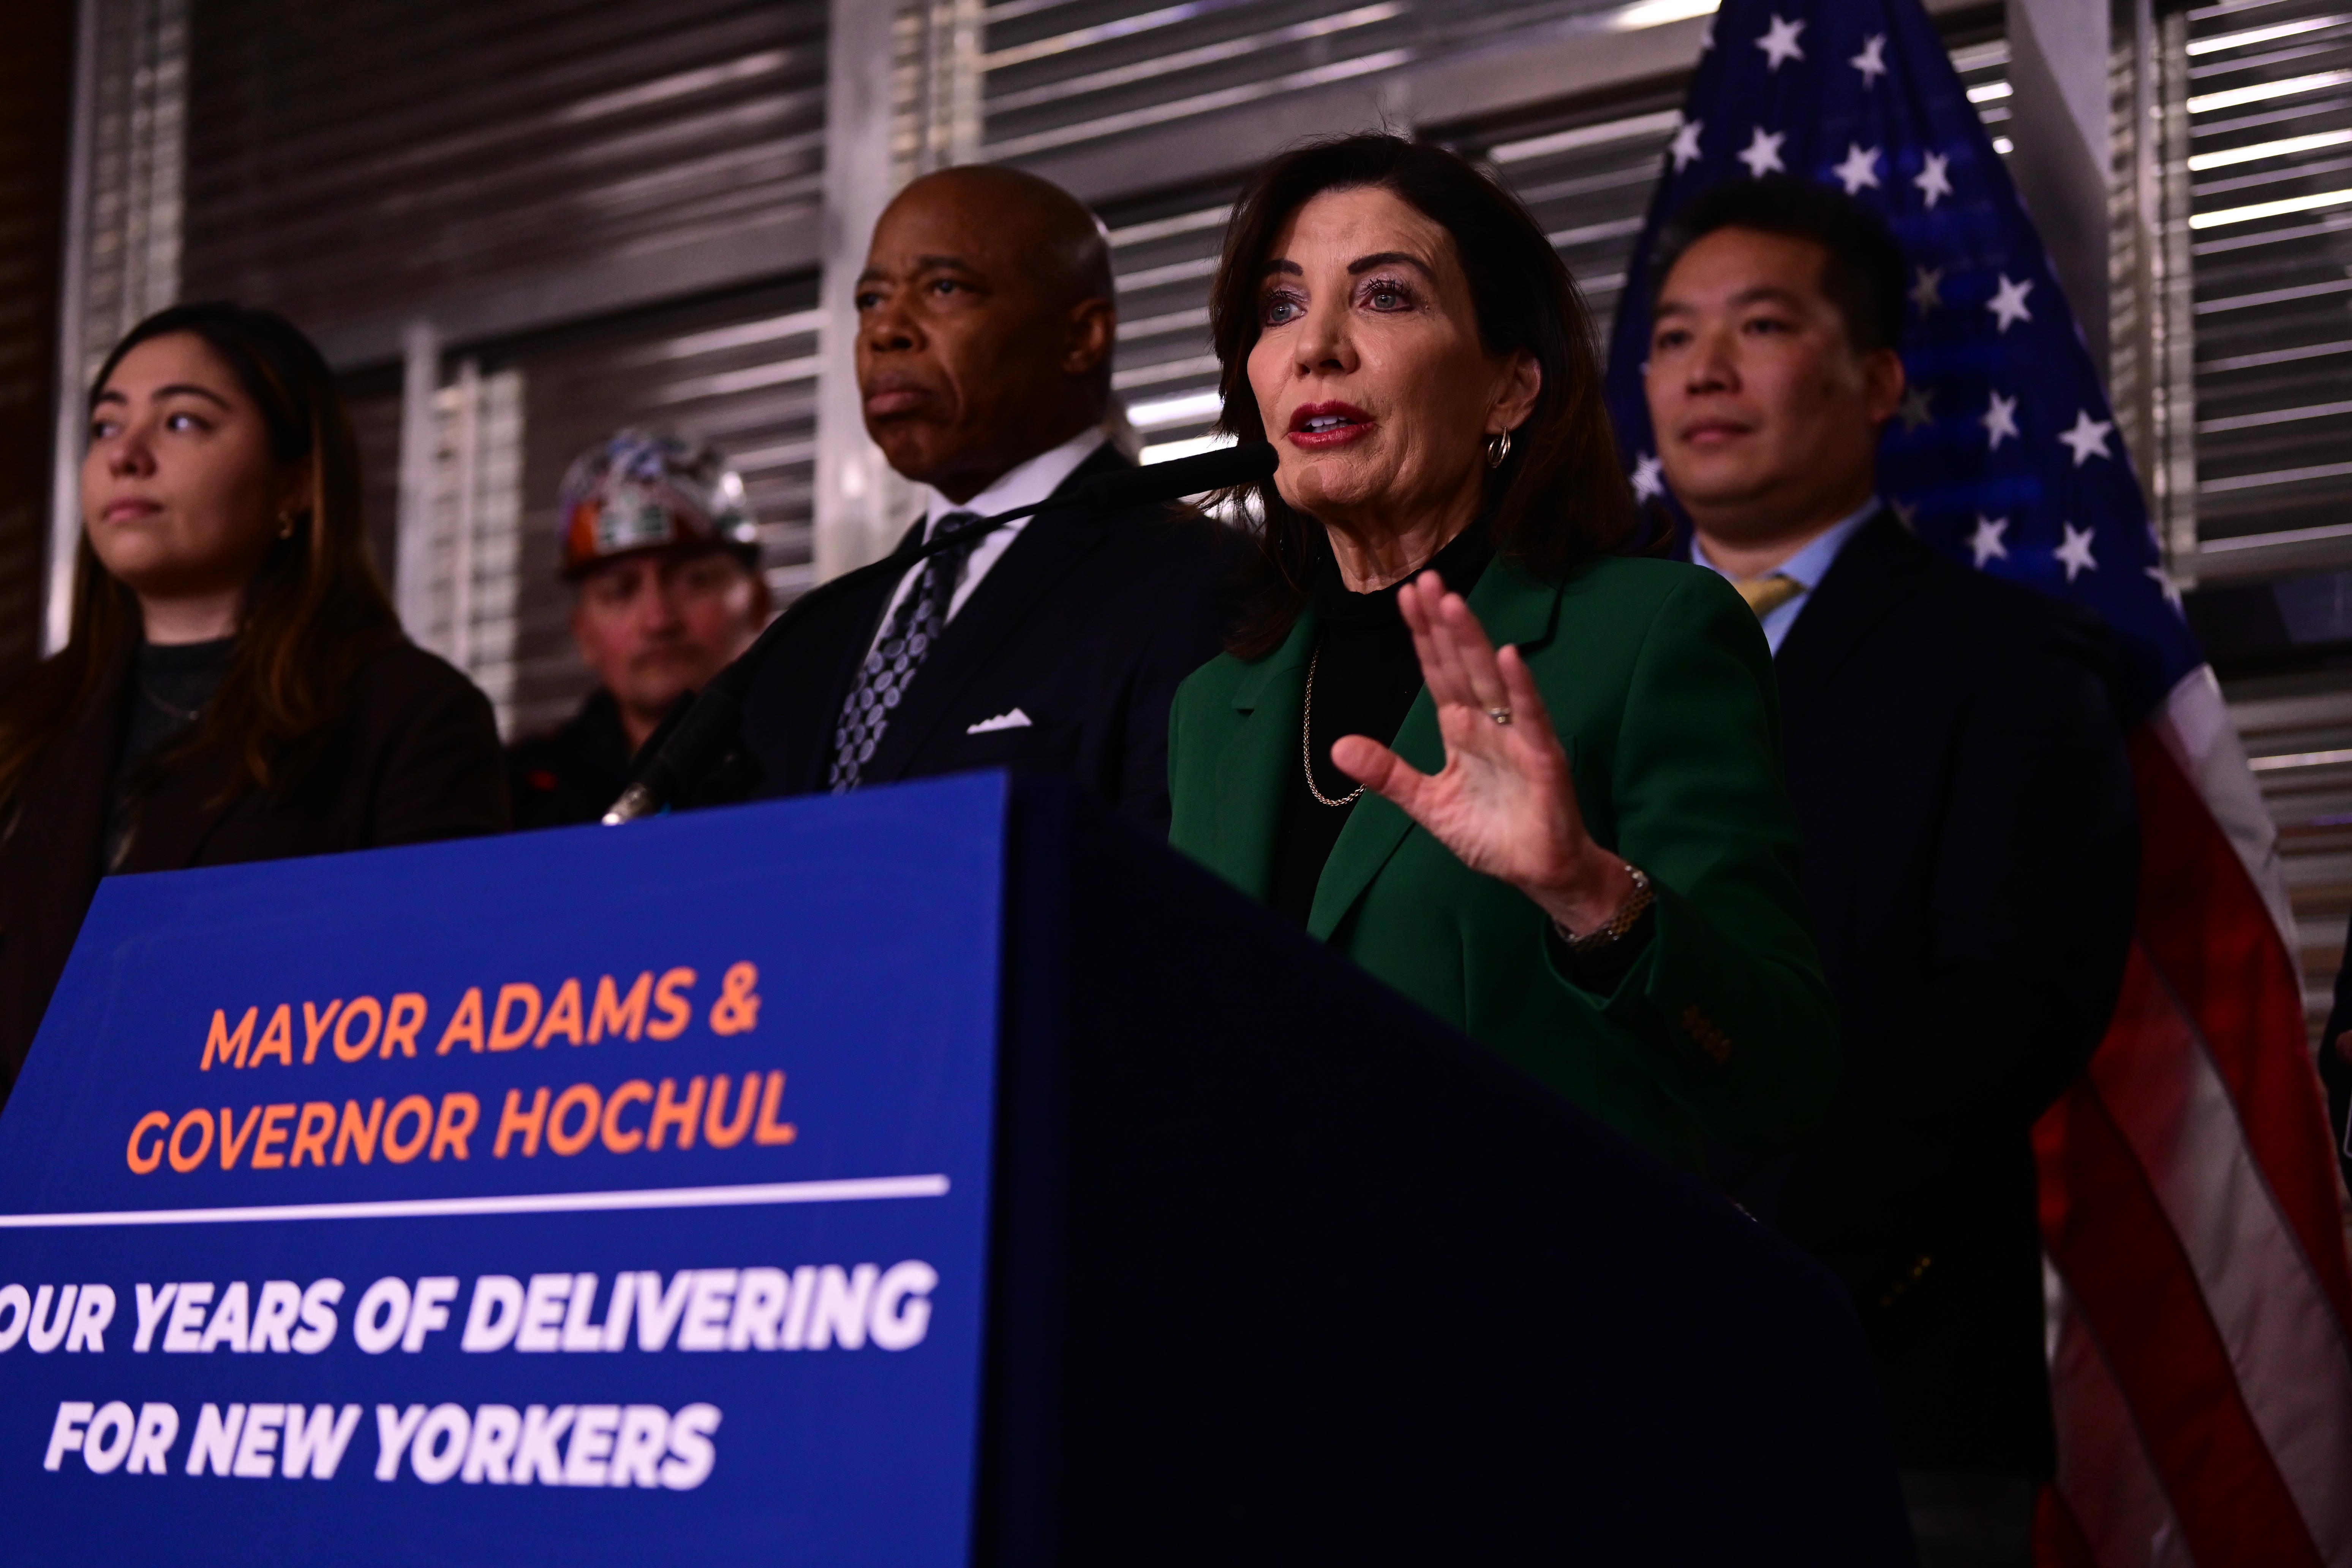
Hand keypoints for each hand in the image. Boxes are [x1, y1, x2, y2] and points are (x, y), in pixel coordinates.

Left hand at [1329, 572, 1633, 933]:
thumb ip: (1388, 775)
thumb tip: (1337, 749)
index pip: (1437, 673)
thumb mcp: (1427, 804)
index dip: (1422, 636)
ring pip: (1491, 679)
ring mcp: (1517, 736)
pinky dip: (1520, 687)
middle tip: (1425, 578)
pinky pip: (1530, 717)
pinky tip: (1508, 655)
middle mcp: (1488, 723)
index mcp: (1461, 729)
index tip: (1405, 597)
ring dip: (1472, 641)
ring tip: (1452, 603)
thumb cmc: (1491, 834)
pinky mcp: (1542, 757)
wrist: (1538, 872)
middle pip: (1461, 664)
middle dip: (1443, 623)